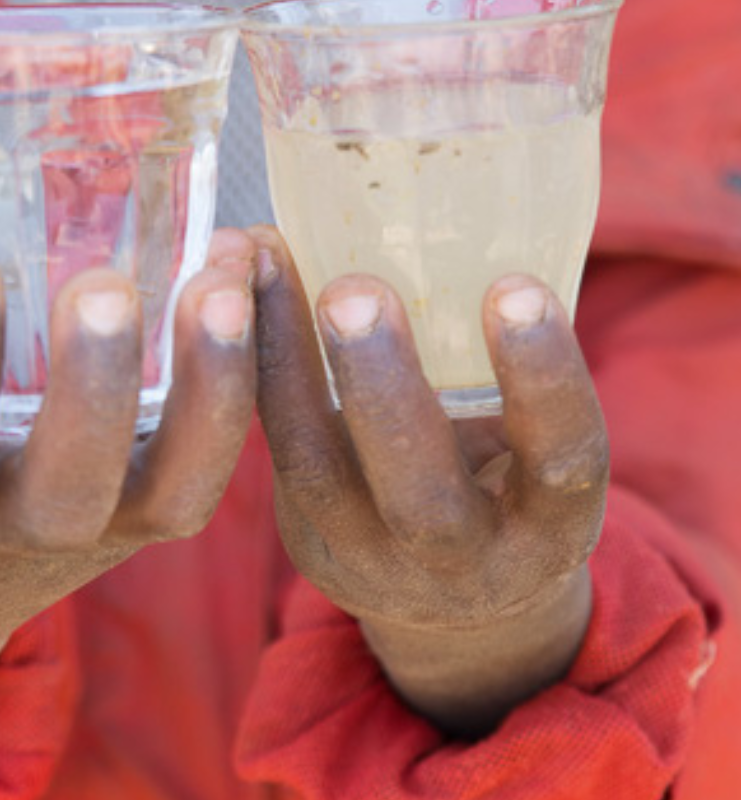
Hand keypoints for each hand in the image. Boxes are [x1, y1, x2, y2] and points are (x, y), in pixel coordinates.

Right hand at [0, 162, 255, 734]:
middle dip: (93, 390)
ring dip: (209, 391)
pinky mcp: (147, 517)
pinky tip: (244, 278)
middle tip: (106, 286)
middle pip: (67, 493)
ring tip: (222, 281)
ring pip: (170, 495)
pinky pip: (209, 464)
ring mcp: (91, 534)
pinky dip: (242, 379)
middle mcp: (2, 531)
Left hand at [250, 228, 608, 737]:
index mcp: (550, 529)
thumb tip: (474, 199)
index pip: (561, 460)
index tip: (514, 285)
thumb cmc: (512, 479)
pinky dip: (252, 363)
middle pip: (420, 499)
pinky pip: (272, 451)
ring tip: (268, 262)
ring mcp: (372, 562)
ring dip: (286, 360)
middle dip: (383, 389)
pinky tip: (239, 282)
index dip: (541, 378)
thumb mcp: (541, 443)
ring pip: (316, 472)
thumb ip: (519, 366)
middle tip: (354, 290)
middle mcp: (463, 564)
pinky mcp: (307, 539)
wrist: (458, 600)